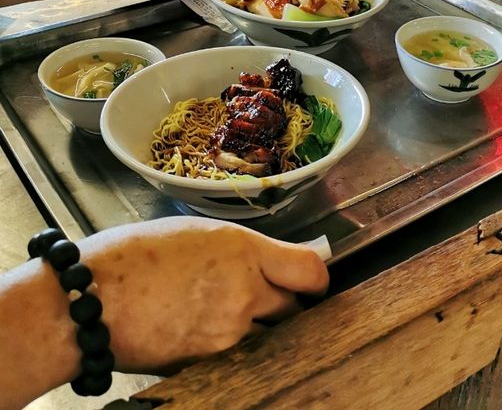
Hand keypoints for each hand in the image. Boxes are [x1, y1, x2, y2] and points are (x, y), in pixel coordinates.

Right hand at [85, 218, 328, 371]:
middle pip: (294, 307)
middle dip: (286, 300)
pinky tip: (208, 328)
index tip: (311, 275)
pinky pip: (240, 356)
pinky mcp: (208, 364)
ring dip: (261, 326)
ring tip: (228, 310)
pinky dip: (234, 346)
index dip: (316, 275)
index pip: (310, 271)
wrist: (89, 302)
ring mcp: (227, 335)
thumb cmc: (133, 256)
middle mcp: (243, 293)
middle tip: (265, 290)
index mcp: (241, 250)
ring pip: (270, 336)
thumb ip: (244, 247)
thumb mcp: (197, 232)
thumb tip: (279, 256)